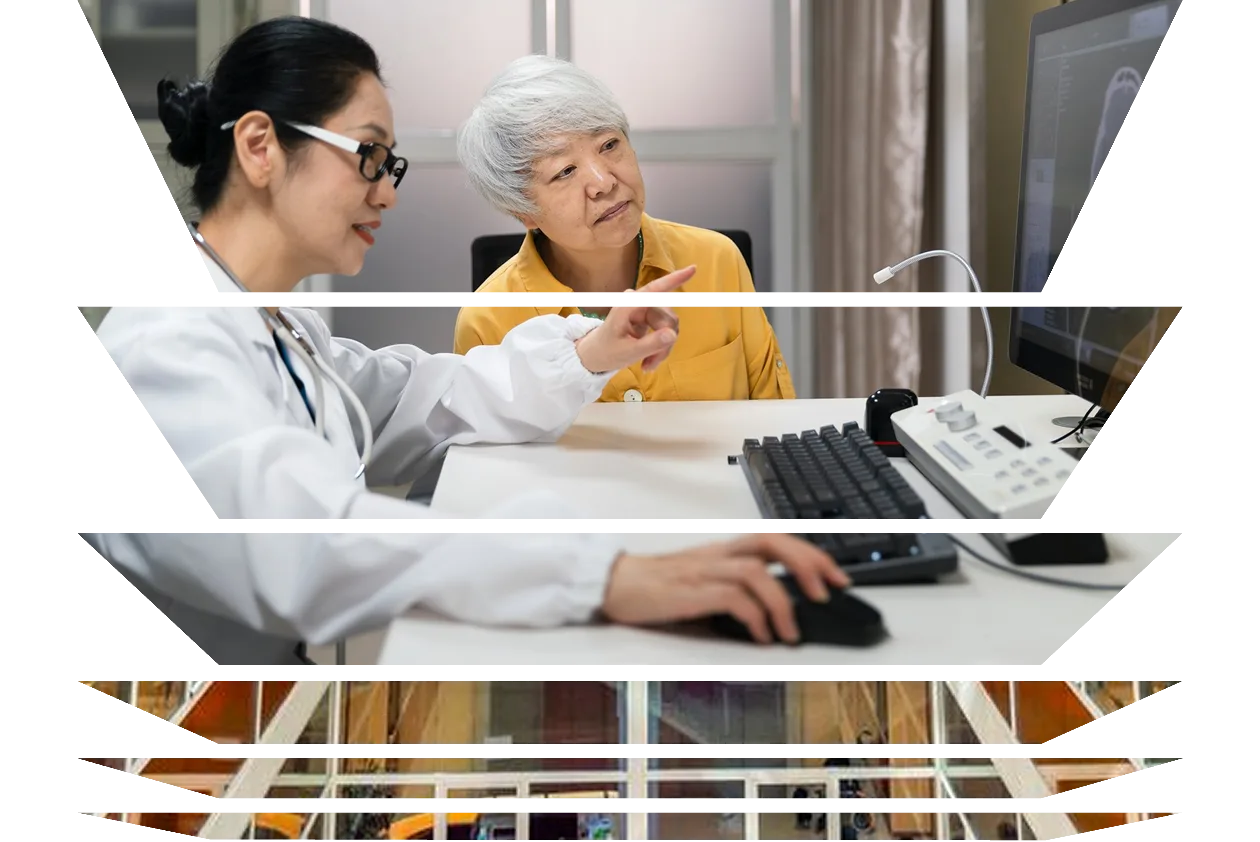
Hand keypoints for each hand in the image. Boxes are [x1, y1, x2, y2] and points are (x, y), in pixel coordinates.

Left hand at [574, 265, 695, 373]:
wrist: (596, 358)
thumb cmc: (605, 351)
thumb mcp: (627, 352)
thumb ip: (650, 344)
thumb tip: (673, 335)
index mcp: (629, 307)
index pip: (655, 290)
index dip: (674, 279)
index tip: (693, 268)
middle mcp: (639, 306)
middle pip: (667, 318)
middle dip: (664, 342)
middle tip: (651, 363)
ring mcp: (646, 314)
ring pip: (669, 329)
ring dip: (662, 350)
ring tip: (647, 365)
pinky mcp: (650, 323)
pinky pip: (666, 335)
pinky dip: (660, 350)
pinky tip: (648, 362)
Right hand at [600, 532, 850, 643]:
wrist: (615, 583)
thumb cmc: (658, 586)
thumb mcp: (705, 580)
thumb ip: (737, 587)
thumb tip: (780, 609)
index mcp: (726, 550)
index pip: (777, 540)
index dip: (812, 555)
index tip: (837, 577)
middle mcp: (720, 554)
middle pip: (775, 544)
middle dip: (809, 566)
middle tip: (829, 593)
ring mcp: (705, 569)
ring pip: (757, 572)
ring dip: (783, 603)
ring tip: (791, 632)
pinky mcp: (691, 590)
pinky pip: (733, 597)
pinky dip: (755, 617)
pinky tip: (761, 635)